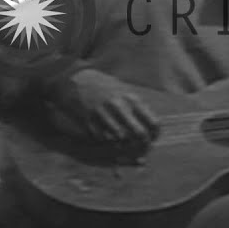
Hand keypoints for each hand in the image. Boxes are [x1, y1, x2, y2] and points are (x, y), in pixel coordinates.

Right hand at [43, 68, 160, 146]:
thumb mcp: (123, 90)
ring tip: (126, 147)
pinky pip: (102, 139)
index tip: (152, 139)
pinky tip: (108, 142)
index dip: (155, 135)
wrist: (73, 78)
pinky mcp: (88, 121)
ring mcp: (103, 114)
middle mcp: (119, 106)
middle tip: (140, 148)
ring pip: (121, 139)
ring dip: (124, 146)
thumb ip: (136, 105)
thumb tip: (152, 124)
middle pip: (139, 134)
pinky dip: (107, 143)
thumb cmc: (102, 84)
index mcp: (131, 98)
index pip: (153, 122)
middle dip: (142, 145)